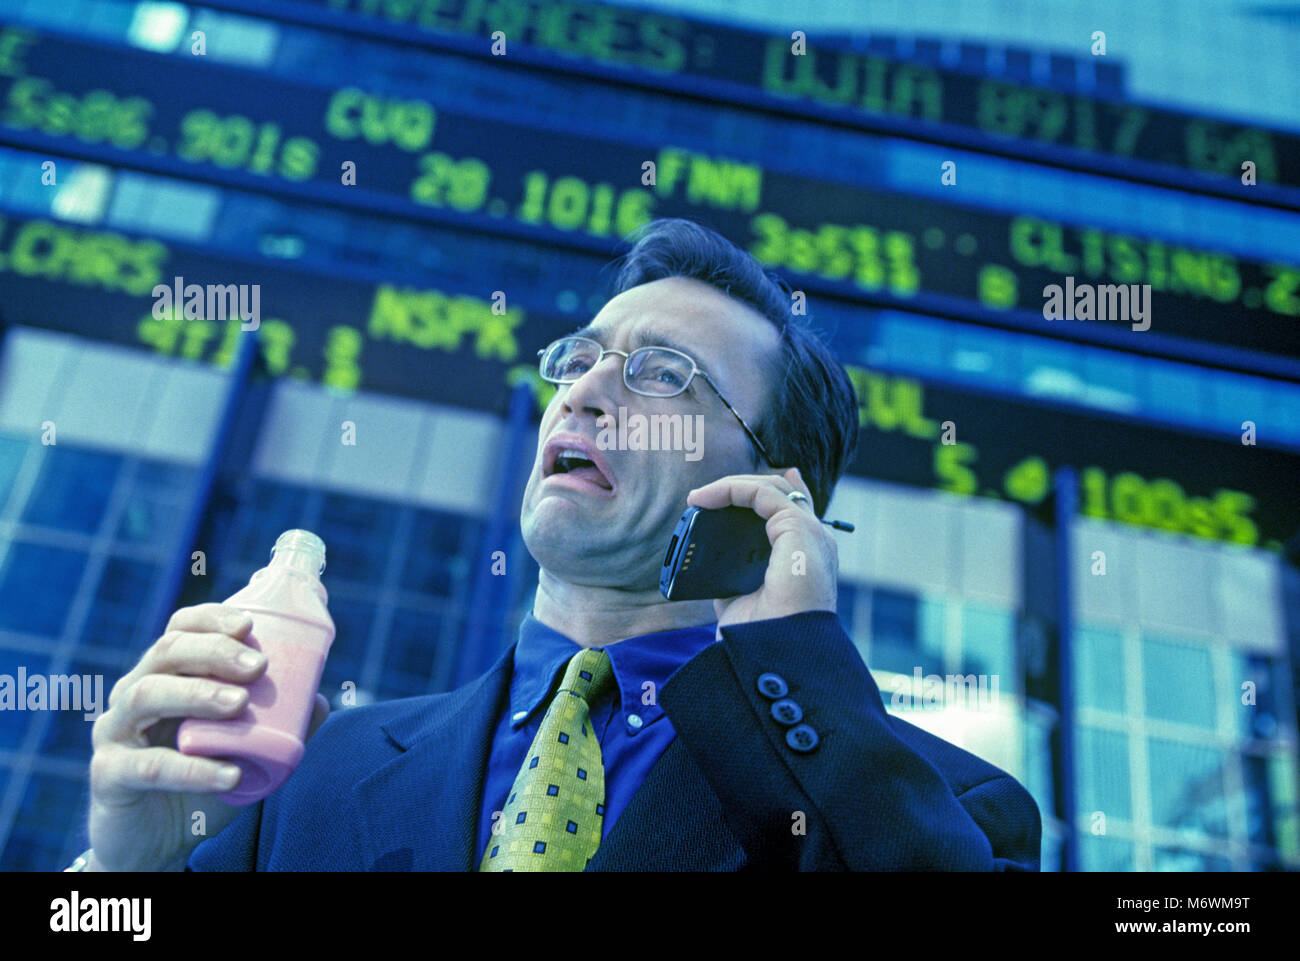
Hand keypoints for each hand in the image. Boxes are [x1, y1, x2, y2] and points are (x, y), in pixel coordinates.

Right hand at [87, 603, 331, 870]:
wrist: (157, 843)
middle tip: (257, 666)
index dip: (212, 620)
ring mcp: (114, 731)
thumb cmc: (201, 783)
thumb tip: (320, 700)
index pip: (180, 630)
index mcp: (165, 676)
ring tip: (240, 704)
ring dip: (197, 694)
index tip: (250, 625)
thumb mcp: (244, 750)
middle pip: (165, 652)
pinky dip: (192, 768)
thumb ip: (279, 725)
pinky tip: (229, 774)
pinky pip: (148, 766)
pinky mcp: (109, 774)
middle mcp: (133, 693)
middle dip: (214, 652)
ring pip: (146, 695)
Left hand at [686, 467, 836, 633]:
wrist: (777, 651)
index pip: (793, 510)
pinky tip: (705, 499)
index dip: (764, 492)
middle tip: (703, 496)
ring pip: (773, 487)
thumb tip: (709, 564)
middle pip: (781, 494)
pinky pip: (763, 493)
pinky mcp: (799, 528)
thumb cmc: (761, 635)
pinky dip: (731, 489)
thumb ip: (733, 575)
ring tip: (698, 498)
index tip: (725, 490)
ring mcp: (811, 533)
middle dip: (741, 487)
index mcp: (807, 557)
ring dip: (732, 485)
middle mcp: (815, 542)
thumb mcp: (743, 598)